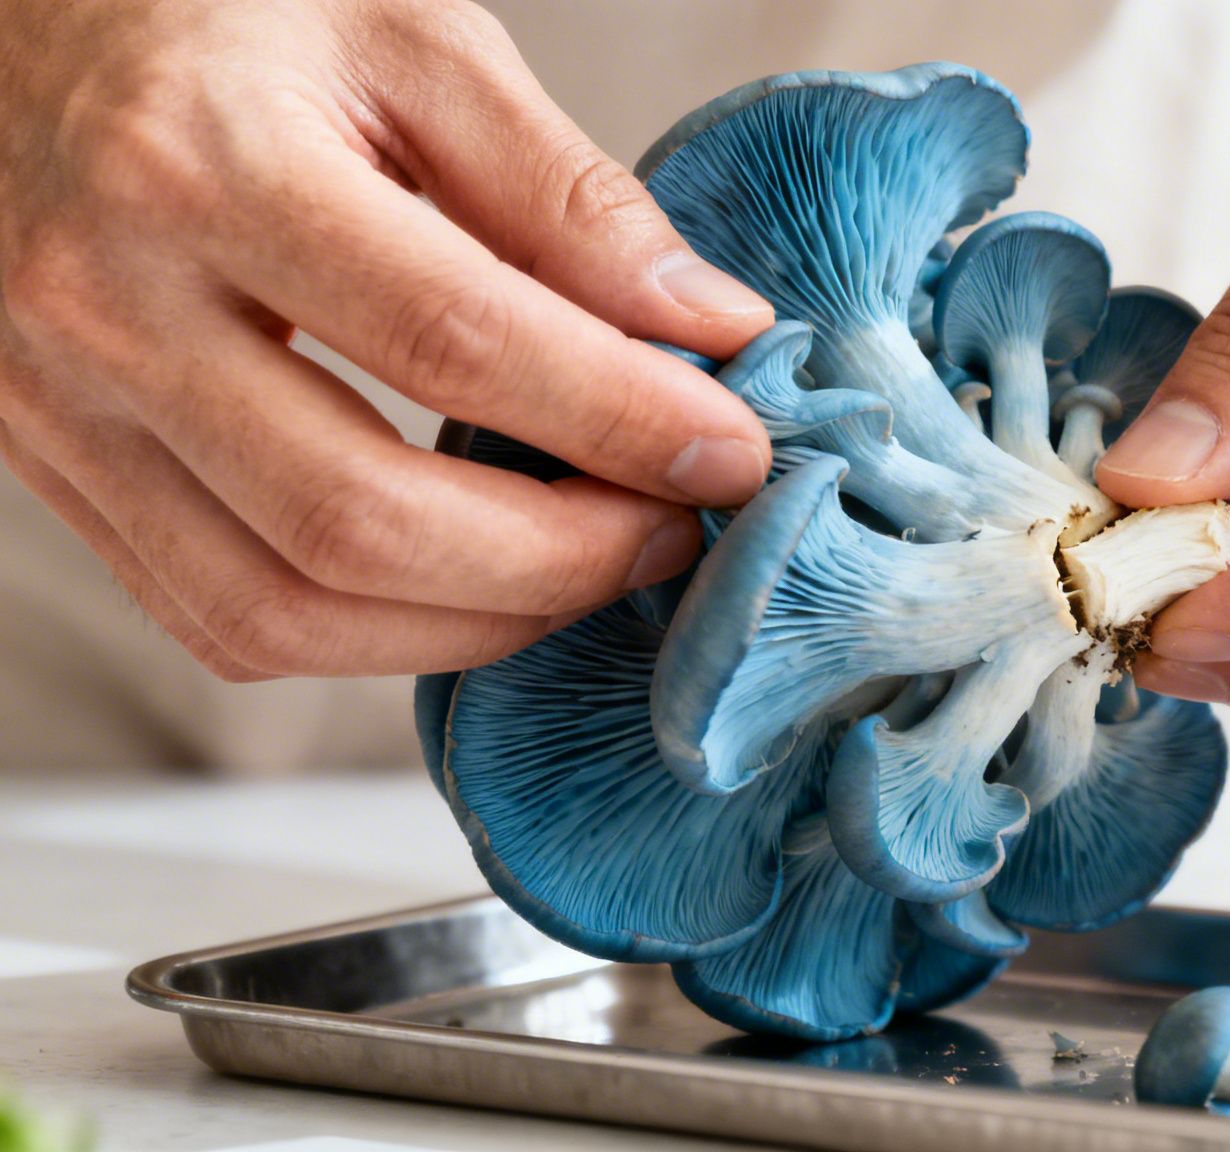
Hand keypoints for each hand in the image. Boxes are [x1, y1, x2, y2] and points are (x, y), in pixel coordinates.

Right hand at [0, 0, 772, 679]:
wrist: (11, 32)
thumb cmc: (214, 16)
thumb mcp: (408, 41)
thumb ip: (565, 190)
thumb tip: (709, 326)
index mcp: (204, 165)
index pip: (452, 339)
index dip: (618, 416)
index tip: (729, 452)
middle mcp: (107, 307)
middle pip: (361, 518)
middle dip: (560, 558)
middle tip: (672, 530)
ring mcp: (62, 410)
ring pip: (284, 608)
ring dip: (476, 623)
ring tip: (590, 565)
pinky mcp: (60, 475)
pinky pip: (221, 621)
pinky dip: (373, 636)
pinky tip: (473, 584)